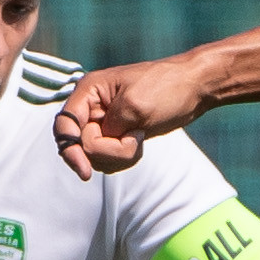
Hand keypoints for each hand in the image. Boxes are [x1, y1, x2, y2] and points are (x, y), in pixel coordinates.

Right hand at [54, 60, 206, 181]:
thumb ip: (109, 128)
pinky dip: (124, 157)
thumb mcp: (135, 107)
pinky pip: (109, 158)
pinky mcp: (117, 135)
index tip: (85, 171)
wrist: (194, 88)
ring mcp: (104, 122)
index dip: (70, 149)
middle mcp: (92, 107)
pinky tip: (141, 141)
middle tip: (135, 140)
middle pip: (80, 145)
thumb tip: (91, 148)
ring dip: (118, 155)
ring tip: (140, 137)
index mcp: (89, 91)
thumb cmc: (166, 88)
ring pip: (95, 155)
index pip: (64, 125)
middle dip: (107, 151)